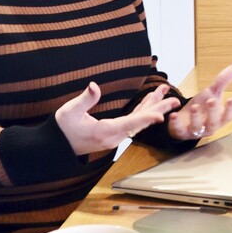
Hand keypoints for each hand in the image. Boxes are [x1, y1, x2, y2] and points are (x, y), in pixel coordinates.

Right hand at [55, 81, 178, 155]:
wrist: (56, 147)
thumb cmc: (61, 129)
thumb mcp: (69, 112)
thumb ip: (84, 100)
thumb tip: (94, 86)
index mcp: (105, 132)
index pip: (130, 124)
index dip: (146, 118)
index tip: (161, 115)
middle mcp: (114, 136)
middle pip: (140, 122)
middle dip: (158, 109)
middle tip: (175, 100)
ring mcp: (114, 136)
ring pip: (138, 122)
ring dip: (152, 108)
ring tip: (167, 95)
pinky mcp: (113, 134)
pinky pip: (132, 123)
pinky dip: (143, 112)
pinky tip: (151, 103)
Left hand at [168, 64, 231, 140]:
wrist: (184, 120)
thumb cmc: (202, 107)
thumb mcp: (212, 94)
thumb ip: (222, 82)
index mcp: (219, 118)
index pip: (228, 116)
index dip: (230, 109)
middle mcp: (209, 126)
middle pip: (213, 123)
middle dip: (213, 112)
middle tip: (212, 100)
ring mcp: (195, 131)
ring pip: (197, 127)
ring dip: (196, 117)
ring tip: (194, 106)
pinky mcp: (181, 132)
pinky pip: (179, 130)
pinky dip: (176, 123)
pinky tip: (174, 114)